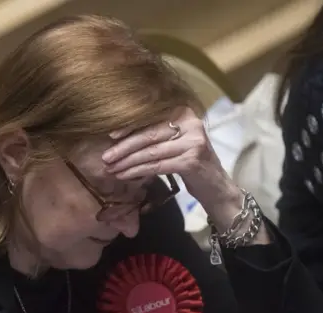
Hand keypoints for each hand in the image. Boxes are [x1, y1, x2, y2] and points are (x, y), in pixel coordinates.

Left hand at [102, 108, 243, 231]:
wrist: (217, 189)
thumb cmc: (191, 165)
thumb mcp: (175, 145)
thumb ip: (156, 136)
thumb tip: (120, 137)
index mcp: (185, 114)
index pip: (152, 118)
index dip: (129, 127)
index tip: (110, 136)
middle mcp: (191, 124)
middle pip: (149, 135)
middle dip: (124, 148)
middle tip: (106, 158)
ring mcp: (193, 142)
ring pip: (151, 152)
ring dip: (127, 162)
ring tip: (112, 169)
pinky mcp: (192, 161)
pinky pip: (158, 165)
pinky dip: (138, 171)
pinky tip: (126, 176)